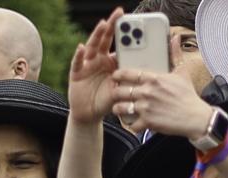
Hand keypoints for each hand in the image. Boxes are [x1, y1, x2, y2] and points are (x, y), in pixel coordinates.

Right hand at [67, 8, 123, 124]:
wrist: (91, 114)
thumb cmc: (109, 100)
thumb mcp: (123, 87)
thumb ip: (132, 76)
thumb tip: (151, 69)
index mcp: (111, 61)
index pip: (117, 43)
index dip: (122, 31)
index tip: (129, 18)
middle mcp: (98, 59)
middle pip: (105, 39)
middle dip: (111, 25)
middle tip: (119, 13)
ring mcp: (87, 65)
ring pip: (92, 47)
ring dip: (97, 35)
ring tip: (103, 24)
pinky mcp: (76, 74)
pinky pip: (78, 63)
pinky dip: (79, 56)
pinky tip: (82, 48)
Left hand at [110, 62, 213, 139]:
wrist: (195, 117)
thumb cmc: (189, 96)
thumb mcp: (182, 72)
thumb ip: (175, 55)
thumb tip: (175, 39)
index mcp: (154, 78)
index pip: (129, 73)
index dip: (118, 74)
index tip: (115, 76)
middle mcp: (147, 92)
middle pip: (120, 91)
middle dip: (115, 93)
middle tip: (116, 95)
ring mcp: (146, 107)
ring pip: (121, 108)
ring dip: (118, 109)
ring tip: (120, 109)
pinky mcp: (147, 122)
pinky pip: (131, 124)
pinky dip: (132, 125)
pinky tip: (134, 123)